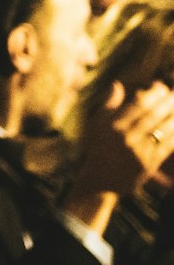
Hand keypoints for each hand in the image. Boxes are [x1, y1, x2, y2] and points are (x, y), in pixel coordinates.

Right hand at [67, 80, 173, 220]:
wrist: (100, 179)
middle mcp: (126, 138)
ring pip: (161, 130)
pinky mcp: (148, 165)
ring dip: (172, 116)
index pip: (137, 105)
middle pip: (152, 115)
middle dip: (166, 102)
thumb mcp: (97, 124)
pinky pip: (165, 147)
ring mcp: (138, 152)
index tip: (160, 86)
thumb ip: (108, 104)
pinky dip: (173, 135)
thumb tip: (117, 85)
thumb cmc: (98, 147)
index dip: (151, 94)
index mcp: (113, 126)